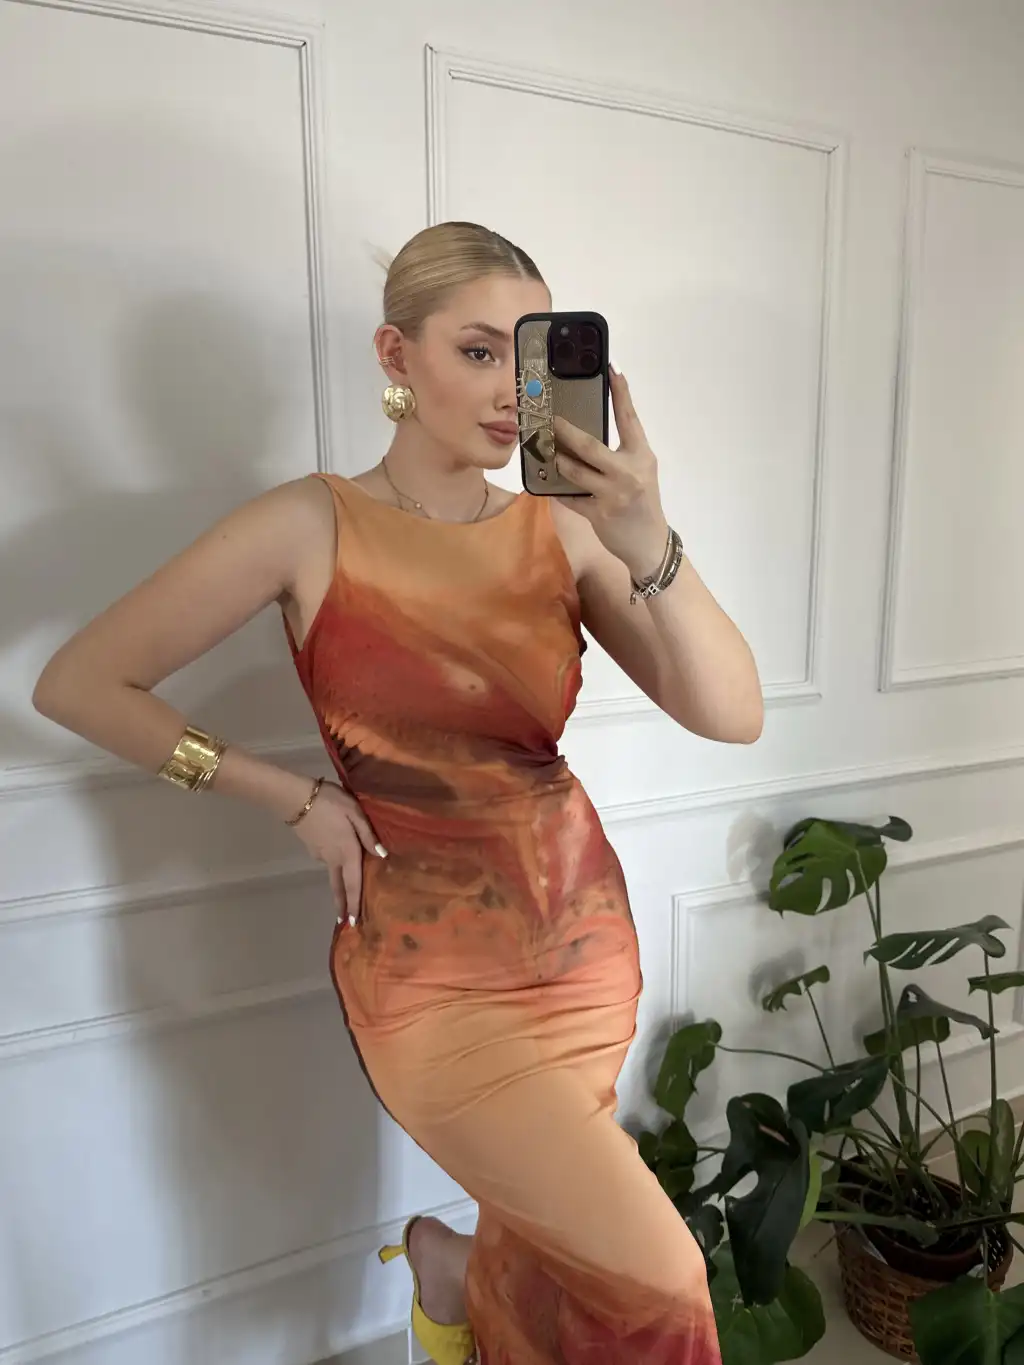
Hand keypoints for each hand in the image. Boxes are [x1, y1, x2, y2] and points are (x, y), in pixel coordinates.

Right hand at [290, 780, 385, 923]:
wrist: (297, 798)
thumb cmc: (331, 803)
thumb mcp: (355, 813)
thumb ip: (368, 834)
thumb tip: (382, 855)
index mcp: (348, 852)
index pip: (353, 884)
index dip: (354, 904)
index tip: (354, 923)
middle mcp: (333, 859)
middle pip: (339, 886)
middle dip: (343, 904)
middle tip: (345, 921)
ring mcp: (320, 855)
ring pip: (333, 873)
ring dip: (339, 885)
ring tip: (345, 891)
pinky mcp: (312, 848)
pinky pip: (327, 858)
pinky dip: (333, 862)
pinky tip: (335, 851)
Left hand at [553, 368, 670, 580]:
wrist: (649, 544)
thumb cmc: (642, 504)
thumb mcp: (639, 473)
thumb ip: (620, 454)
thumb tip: (586, 436)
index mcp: (642, 457)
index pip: (630, 419)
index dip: (621, 394)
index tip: (611, 370)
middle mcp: (629, 472)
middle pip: (590, 445)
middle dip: (566, 431)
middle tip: (550, 419)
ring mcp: (613, 494)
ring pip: (574, 471)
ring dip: (557, 460)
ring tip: (546, 451)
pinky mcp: (598, 514)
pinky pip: (570, 497)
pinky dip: (557, 490)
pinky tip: (548, 484)